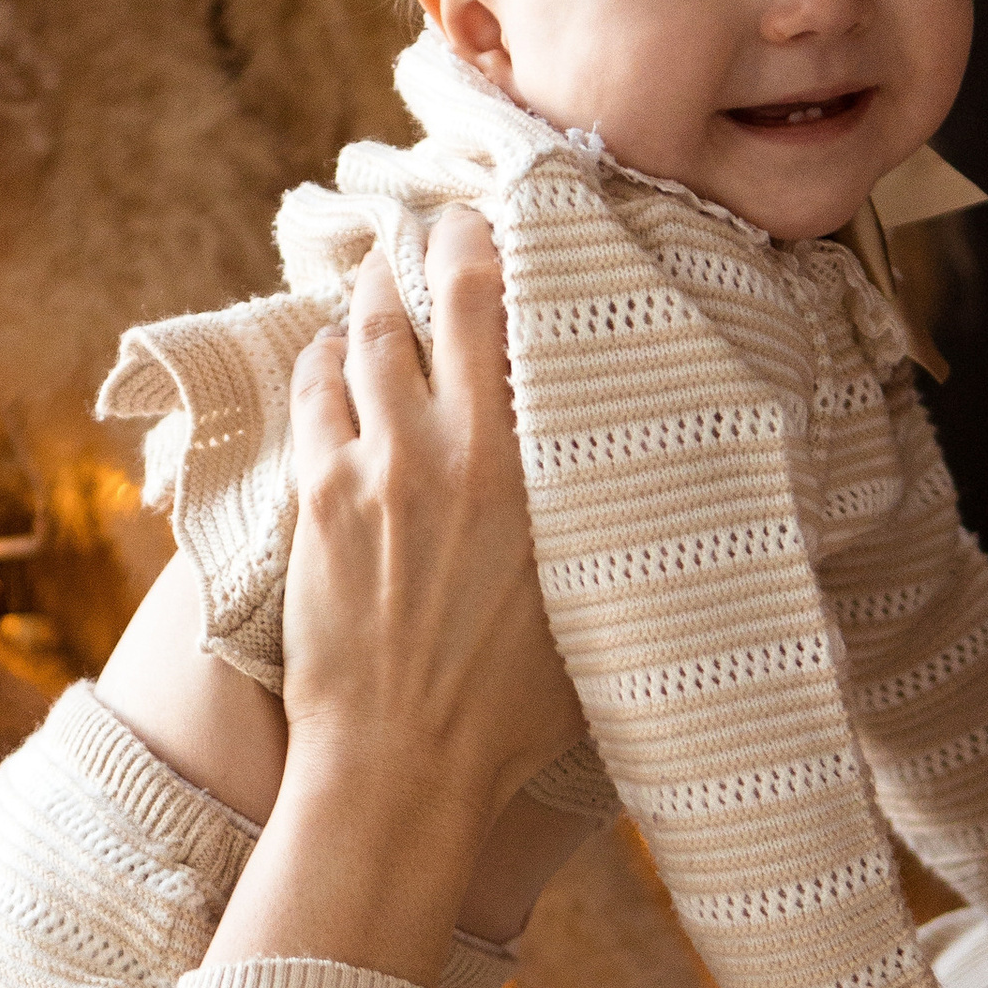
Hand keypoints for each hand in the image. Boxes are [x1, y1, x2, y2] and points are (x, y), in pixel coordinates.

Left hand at [203, 213, 582, 987]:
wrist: (405, 765)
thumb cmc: (514, 715)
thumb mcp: (597, 615)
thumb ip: (612, 538)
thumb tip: (669, 507)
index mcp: (541, 471)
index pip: (534, 327)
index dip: (526, 266)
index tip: (529, 235)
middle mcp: (464, 448)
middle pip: (451, 297)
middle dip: (450, 245)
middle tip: (451, 222)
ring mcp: (384, 465)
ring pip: (373, 336)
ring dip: (381, 297)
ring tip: (386, 276)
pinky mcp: (322, 494)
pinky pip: (318, 392)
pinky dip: (327, 359)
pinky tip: (332, 353)